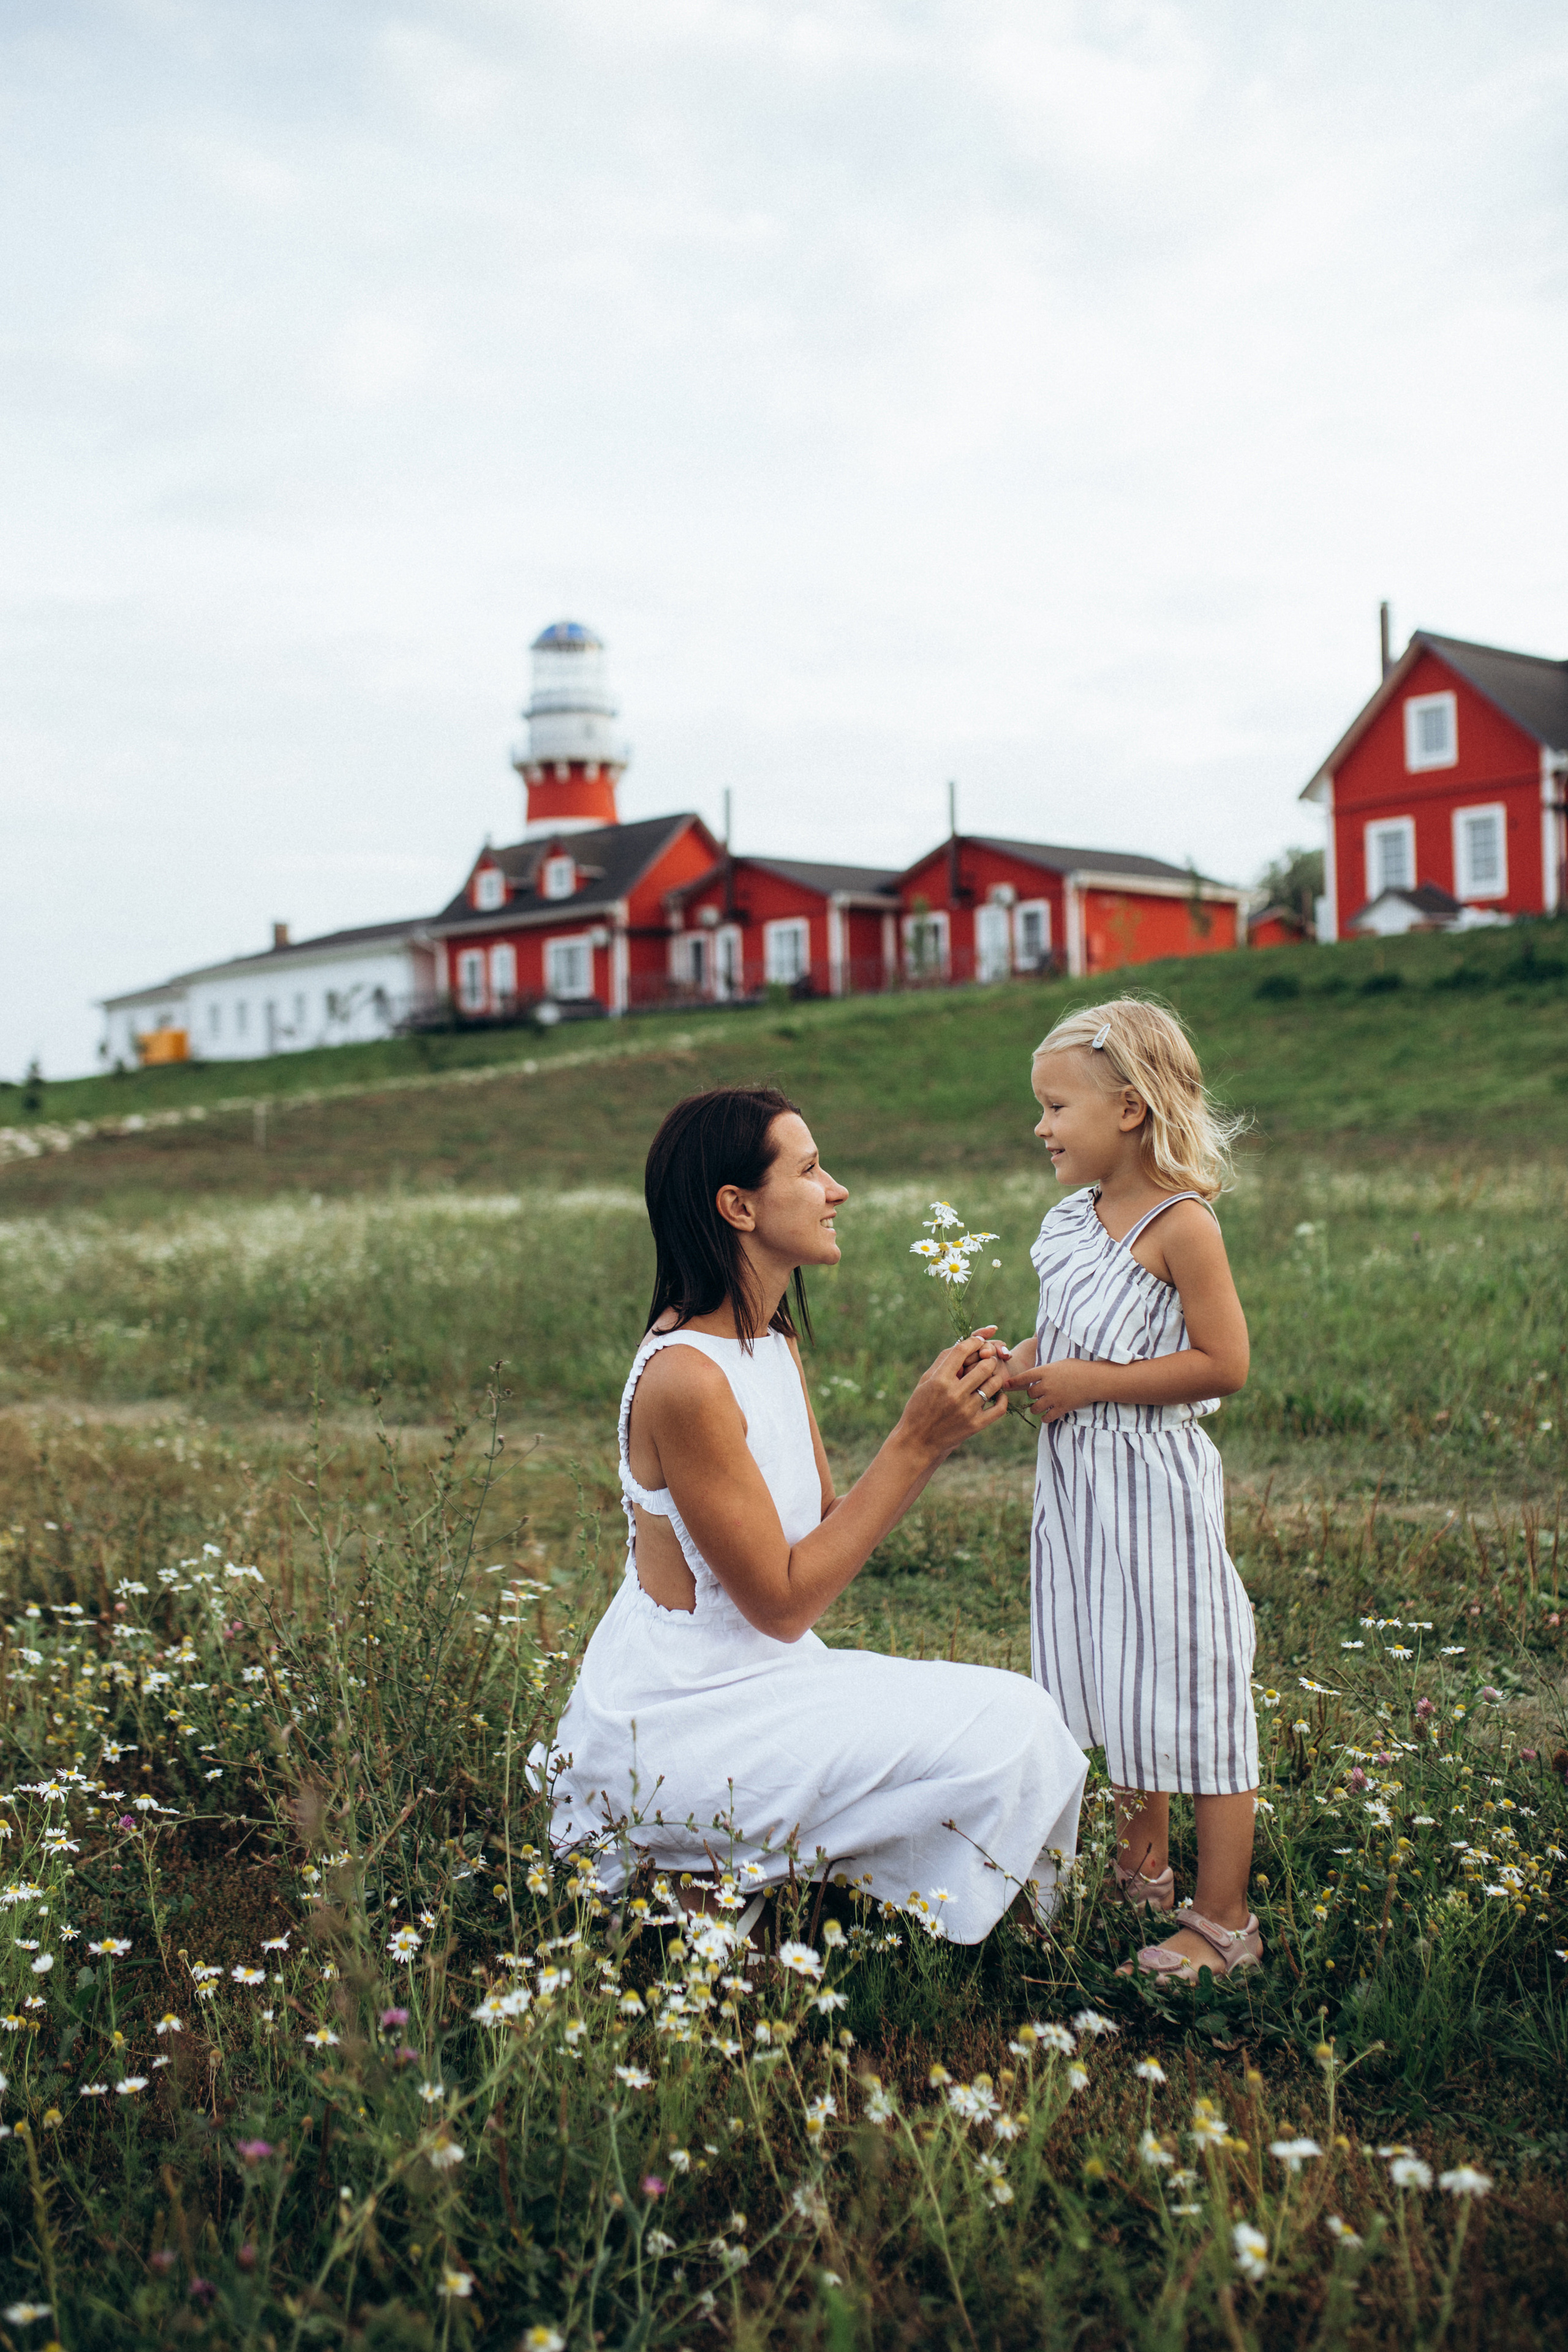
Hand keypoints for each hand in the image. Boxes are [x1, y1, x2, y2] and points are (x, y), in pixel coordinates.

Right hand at [895, 1334, 1010, 1459]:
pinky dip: (1002, 1398)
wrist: (918, 1441)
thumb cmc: (920, 1407)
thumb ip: (944, 1361)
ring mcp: (966, 1411)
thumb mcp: (925, 1381)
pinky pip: (999, 1407)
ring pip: (994, 1384)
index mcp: (939, 1381)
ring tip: (990, 1378)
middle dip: (988, 1359)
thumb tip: (965, 1342)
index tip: (979, 1341)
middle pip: (984, 1365)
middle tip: (987, 1360)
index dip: (974, 1341)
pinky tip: (997, 1395)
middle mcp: (954, 1394)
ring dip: (995, 1377)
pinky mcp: (975, 1425)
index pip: (962, 1350)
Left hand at [1005, 1354, 1096, 1423]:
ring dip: (1037, 1408)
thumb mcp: (1060, 1363)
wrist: (1095, 1379)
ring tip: (1041, 1405)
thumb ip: (1047, 1369)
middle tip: (1039, 1394)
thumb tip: (1037, 1372)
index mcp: (1045, 1371)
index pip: (1023, 1377)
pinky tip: (1048, 1415)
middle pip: (1030, 1394)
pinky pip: (1047, 1418)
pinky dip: (1046, 1418)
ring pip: (1035, 1408)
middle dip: (1033, 1395)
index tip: (1005, 1385)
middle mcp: (1047, 1385)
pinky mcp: (1061, 1408)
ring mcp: (1054, 1398)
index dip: (1013, 1382)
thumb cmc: (1079, 1368)